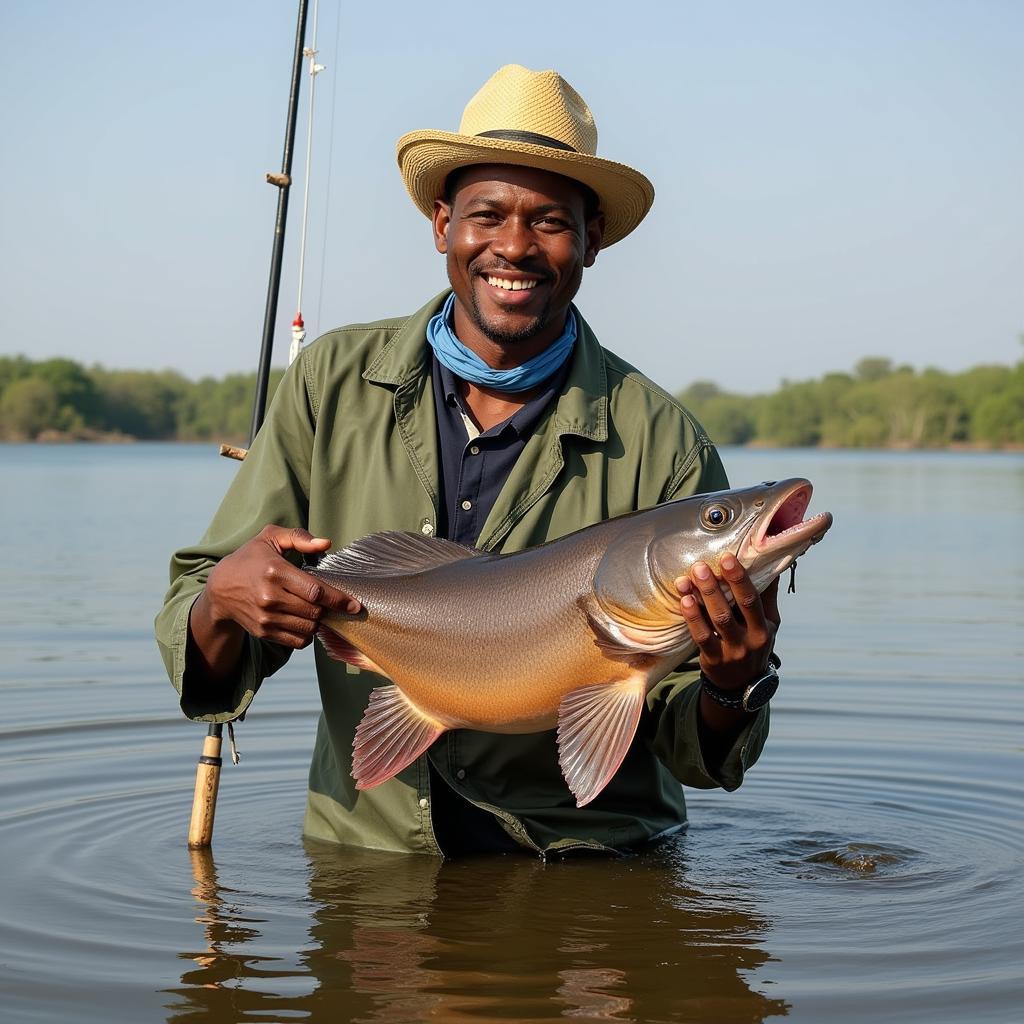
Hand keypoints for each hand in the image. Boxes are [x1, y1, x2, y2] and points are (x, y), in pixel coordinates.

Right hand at [189, 526, 359, 678]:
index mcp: (275, 572)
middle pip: (315, 612)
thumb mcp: (270, 538)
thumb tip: (326, 544)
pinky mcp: (263, 632)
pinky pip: (297, 641)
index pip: (316, 591)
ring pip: (309, 628)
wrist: (220, 588)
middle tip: (337, 605)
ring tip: (320, 610)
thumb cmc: (251, 558)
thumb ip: (299, 538)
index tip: (355, 605)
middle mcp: (270, 598)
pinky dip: (308, 634)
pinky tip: (306, 621)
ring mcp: (266, 618)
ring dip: (320, 622)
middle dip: (330, 610)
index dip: (339, 599)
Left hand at [676, 555, 780, 691]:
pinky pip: (701, 636)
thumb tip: (771, 562)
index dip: (739, 578)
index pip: (752, 599)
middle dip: (717, 585)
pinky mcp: (713, 659)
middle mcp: (750, 639)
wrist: (742, 684)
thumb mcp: (769, 623)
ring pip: (716, 621)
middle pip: (734, 608)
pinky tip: (684, 600)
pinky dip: (692, 617)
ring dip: (701, 598)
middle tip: (701, 565)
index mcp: (764, 627)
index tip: (726, 557)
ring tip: (686, 579)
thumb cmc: (754, 643)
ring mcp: (732, 651)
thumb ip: (767, 595)